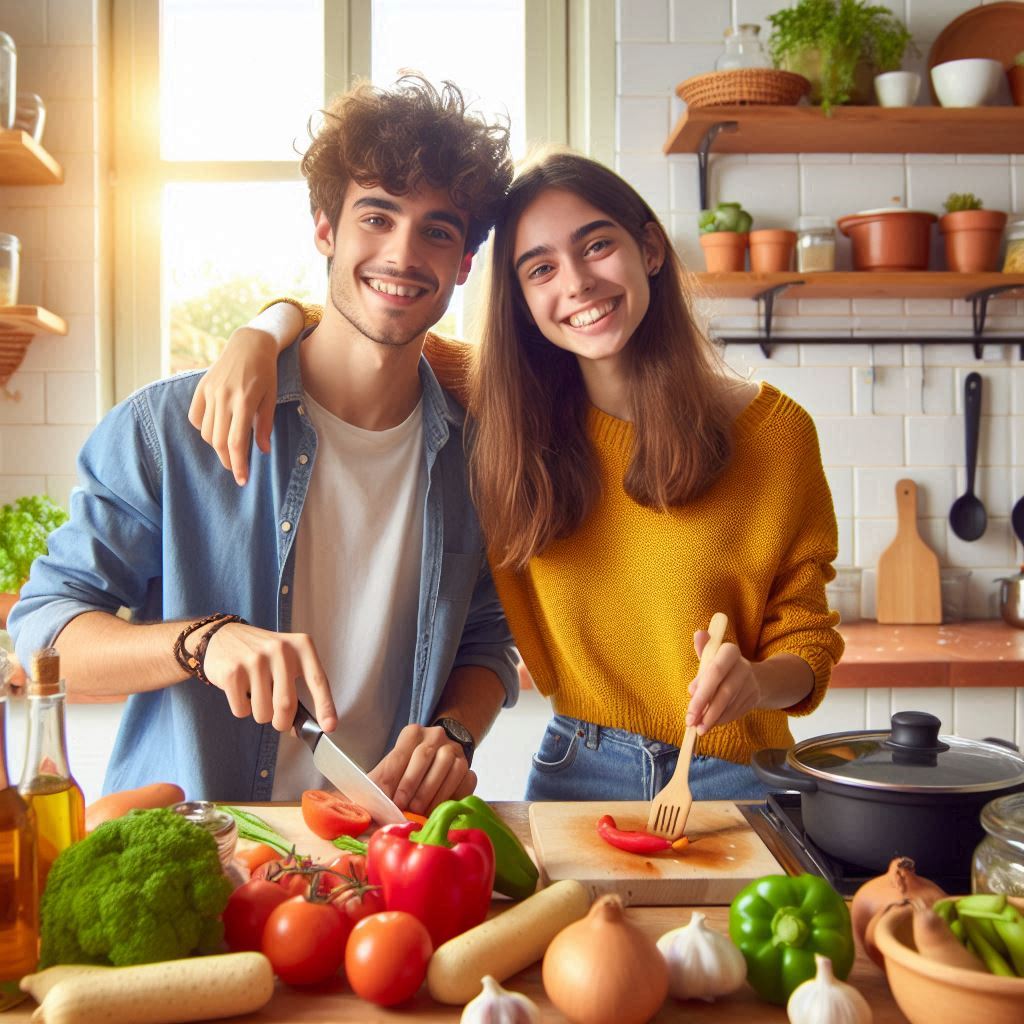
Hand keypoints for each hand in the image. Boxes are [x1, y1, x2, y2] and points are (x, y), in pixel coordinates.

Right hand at [187, 327, 279, 485]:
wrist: (249, 344)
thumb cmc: (265, 372)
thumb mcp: (272, 397)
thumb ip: (265, 425)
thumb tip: (262, 451)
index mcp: (245, 401)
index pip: (237, 442)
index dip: (239, 464)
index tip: (242, 480)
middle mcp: (223, 397)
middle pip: (218, 441)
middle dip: (227, 460)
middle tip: (237, 467)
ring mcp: (210, 392)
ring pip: (206, 432)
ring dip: (216, 446)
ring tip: (229, 448)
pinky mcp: (201, 388)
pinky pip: (195, 418)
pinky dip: (203, 429)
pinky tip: (216, 430)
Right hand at [200, 622, 336, 732]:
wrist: (224, 636)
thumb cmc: (263, 655)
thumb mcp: (288, 659)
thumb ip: (298, 687)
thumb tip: (301, 727)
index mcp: (301, 646)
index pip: (318, 680)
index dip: (325, 706)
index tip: (330, 727)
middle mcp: (280, 649)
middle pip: (286, 705)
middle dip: (282, 722)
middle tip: (278, 721)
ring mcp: (254, 659)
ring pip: (263, 712)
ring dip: (260, 714)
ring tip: (256, 695)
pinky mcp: (232, 671)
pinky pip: (242, 710)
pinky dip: (242, 709)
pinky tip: (241, 690)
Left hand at [368, 724, 476, 815]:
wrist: (435, 762)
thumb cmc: (405, 772)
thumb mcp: (388, 773)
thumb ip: (376, 785)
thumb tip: (354, 805)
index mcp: (412, 734)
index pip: (400, 755)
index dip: (395, 780)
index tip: (392, 801)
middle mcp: (436, 735)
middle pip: (425, 756)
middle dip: (414, 785)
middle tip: (407, 808)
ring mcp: (455, 750)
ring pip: (449, 766)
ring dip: (434, 793)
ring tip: (422, 811)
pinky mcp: (469, 768)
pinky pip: (466, 780)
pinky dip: (454, 795)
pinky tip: (441, 808)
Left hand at [685, 631, 760, 734]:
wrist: (752, 676)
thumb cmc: (722, 666)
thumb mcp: (712, 654)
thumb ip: (703, 648)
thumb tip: (698, 634)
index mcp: (730, 652)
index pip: (716, 669)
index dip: (702, 687)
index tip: (687, 698)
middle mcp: (744, 667)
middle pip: (724, 691)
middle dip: (705, 707)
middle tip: (690, 721)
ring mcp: (751, 684)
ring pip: (730, 704)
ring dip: (712, 718)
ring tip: (698, 727)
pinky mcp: (754, 698)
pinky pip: (736, 711)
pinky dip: (721, 719)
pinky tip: (711, 724)